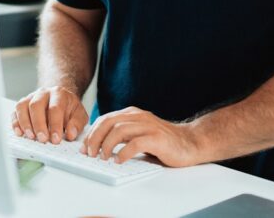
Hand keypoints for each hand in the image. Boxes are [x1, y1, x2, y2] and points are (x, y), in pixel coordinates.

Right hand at [13, 86, 88, 144]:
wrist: (59, 98)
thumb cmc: (69, 108)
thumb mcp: (79, 114)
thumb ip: (77, 124)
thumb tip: (70, 134)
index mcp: (59, 94)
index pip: (55, 108)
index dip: (55, 124)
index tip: (56, 139)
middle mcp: (43, 93)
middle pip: (36, 105)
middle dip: (38, 124)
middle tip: (42, 139)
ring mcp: (30, 97)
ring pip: (22, 106)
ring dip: (25, 123)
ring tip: (31, 137)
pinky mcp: (22, 104)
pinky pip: (15, 111)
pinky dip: (16, 123)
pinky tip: (20, 133)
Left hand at [81, 106, 204, 165]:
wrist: (189, 143)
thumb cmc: (162, 141)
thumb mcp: (138, 133)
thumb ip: (123, 134)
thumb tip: (98, 145)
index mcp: (132, 114)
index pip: (105, 119)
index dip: (92, 133)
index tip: (84, 147)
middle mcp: (138, 116)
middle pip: (109, 123)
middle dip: (95, 138)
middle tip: (89, 153)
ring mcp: (148, 126)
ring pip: (119, 130)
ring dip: (106, 145)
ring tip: (102, 158)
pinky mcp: (157, 138)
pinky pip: (135, 143)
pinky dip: (124, 152)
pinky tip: (118, 160)